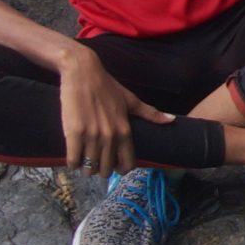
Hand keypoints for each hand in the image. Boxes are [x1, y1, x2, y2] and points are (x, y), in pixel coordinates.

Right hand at [58, 46, 172, 176]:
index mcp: (125, 130)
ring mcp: (92, 135)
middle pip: (106, 169)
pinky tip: (73, 158)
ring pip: (89, 167)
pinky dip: (73, 162)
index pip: (127, 162)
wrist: (83, 73)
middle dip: (101, 170)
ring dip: (86, 168)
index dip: (121, 169)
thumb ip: (150, 114)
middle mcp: (110, 135)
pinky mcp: (74, 133)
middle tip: (97, 164)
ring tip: (84, 161)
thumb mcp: (131, 100)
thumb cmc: (107, 87)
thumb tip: (172, 120)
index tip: (116, 168)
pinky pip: (73, 160)